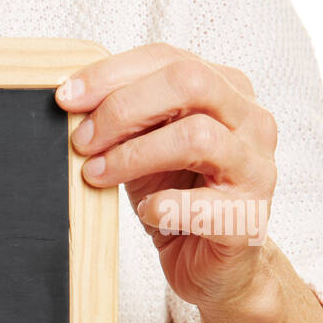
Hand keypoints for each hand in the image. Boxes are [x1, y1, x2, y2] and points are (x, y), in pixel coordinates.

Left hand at [58, 43, 278, 315]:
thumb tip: (72, 100)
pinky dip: (161, 207)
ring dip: (134, 156)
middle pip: (190, 82)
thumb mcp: (144, 147)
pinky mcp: (249, 217)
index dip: (111, 74)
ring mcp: (256, 168)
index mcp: (226, 90)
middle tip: (82, 141)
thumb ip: (124, 119)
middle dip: (123, 108)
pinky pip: (201, 205)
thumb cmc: (177, 195)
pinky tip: (146, 211)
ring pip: (197, 137)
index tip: (66, 98)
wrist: (213, 264)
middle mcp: (251, 121)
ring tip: (97, 175)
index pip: (169, 59)